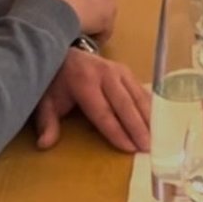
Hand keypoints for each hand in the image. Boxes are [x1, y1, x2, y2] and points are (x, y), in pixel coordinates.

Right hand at [20, 0, 116, 36]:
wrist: (50, 8)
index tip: (59, 4)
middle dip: (82, 5)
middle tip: (67, 20)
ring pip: (99, 11)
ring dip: (90, 22)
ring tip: (75, 34)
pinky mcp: (109, 15)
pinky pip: (102, 30)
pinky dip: (93, 38)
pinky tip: (82, 46)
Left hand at [33, 47, 152, 152]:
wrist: (64, 54)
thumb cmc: (56, 82)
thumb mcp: (46, 101)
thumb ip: (47, 123)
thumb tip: (44, 145)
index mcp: (84, 82)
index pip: (103, 112)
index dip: (117, 131)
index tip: (129, 148)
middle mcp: (105, 74)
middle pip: (124, 104)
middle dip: (137, 127)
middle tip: (148, 146)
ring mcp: (118, 70)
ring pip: (137, 96)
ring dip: (148, 117)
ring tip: (158, 136)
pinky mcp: (126, 70)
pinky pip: (141, 90)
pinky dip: (150, 106)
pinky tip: (158, 120)